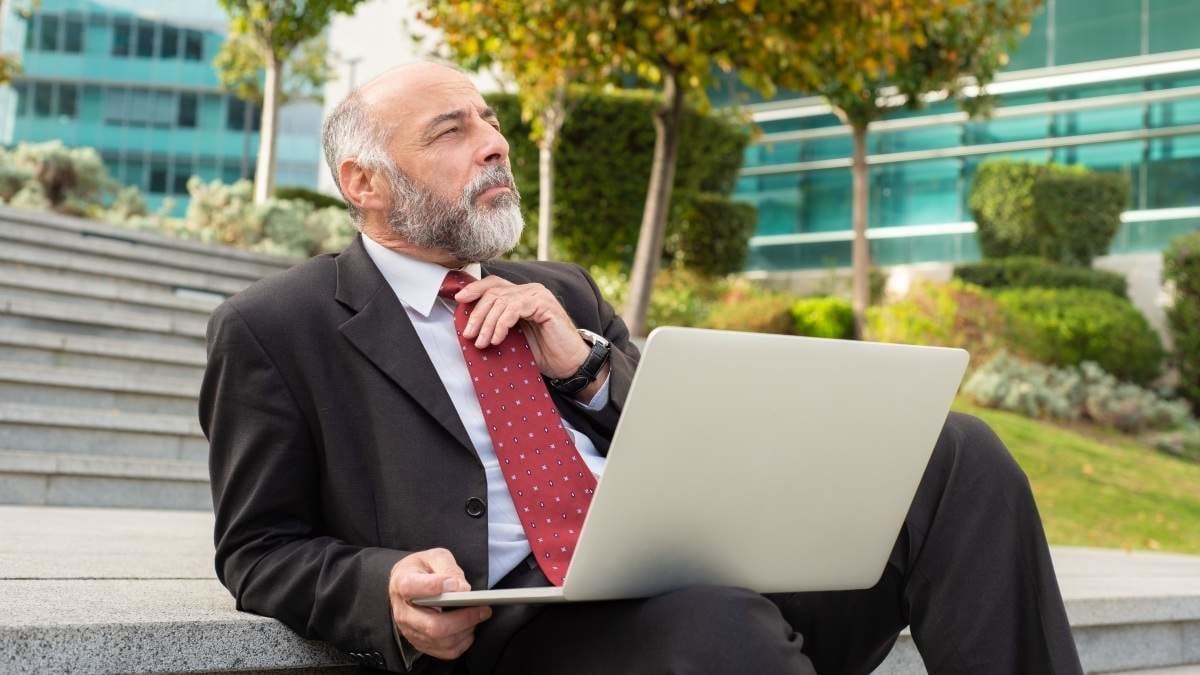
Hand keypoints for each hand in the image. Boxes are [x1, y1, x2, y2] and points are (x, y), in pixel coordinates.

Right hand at [388, 548, 491, 660]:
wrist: (409, 583)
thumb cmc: (423, 569)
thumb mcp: (435, 557)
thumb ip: (448, 567)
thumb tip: (461, 588)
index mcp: (402, 583)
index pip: (412, 587)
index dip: (434, 587)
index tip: (456, 585)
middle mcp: (403, 612)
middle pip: (433, 625)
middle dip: (463, 619)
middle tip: (483, 609)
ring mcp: (410, 631)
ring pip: (441, 641)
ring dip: (466, 630)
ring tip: (479, 616)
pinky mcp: (421, 643)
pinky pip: (445, 651)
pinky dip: (462, 642)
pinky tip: (469, 628)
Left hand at [455, 277, 589, 379]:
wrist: (569, 364)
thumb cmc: (543, 352)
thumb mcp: (514, 336)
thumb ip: (498, 325)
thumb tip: (470, 326)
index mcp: (522, 295)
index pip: (494, 284)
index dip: (474, 289)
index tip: (458, 300)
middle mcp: (530, 290)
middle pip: (494, 292)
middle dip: (477, 314)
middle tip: (468, 334)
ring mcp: (538, 296)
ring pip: (501, 300)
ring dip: (487, 323)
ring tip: (482, 342)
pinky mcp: (545, 305)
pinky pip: (515, 308)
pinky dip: (502, 324)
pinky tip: (498, 339)